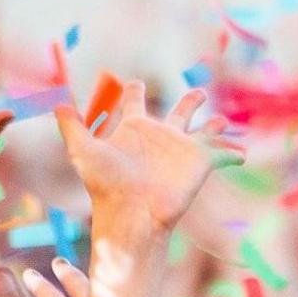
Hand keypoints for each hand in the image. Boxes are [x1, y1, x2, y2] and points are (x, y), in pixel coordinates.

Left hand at [64, 80, 220, 246]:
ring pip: (203, 131)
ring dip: (214, 126)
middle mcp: (160, 137)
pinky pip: (221, 153)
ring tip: (222, 121)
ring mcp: (182, 150)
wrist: (131, 213)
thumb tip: (55, 101)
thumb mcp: (81, 150)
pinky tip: (242, 154)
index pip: (135, 103)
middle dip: (190, 102)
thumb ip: (70, 125)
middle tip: (199, 92)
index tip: (133, 83)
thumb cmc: (105, 184)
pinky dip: (233, 152)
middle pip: (178, 113)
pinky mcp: (200, 163)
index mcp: (134, 130)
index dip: (134, 91)